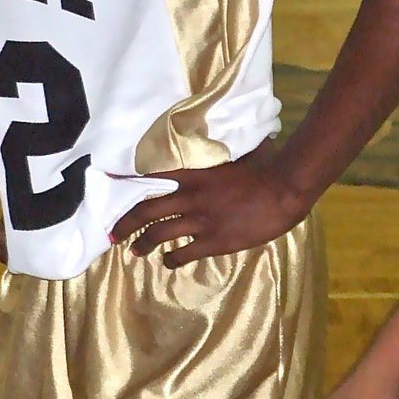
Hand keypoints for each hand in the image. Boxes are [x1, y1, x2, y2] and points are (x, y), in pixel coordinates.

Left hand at [110, 143, 308, 267]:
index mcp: (195, 174)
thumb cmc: (266, 165)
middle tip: (114, 233)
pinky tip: (169, 262)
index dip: (130, 184)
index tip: (113, 187)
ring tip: (136, 251)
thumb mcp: (237, 153)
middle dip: (125, 223)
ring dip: (143, 244)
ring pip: (160, 234)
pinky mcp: (215, 242)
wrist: (284, 188)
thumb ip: (221, 153)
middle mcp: (191, 198)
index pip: (152, 179)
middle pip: (146, 211)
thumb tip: (221, 137)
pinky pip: (184, 254)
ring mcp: (201, 221)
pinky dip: (172, 260)